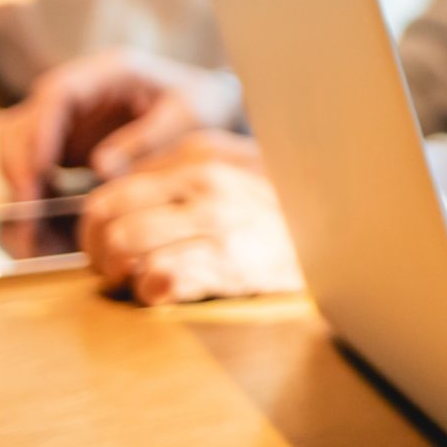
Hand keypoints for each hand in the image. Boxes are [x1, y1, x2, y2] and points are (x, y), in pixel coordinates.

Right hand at [0, 49, 243, 198]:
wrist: (210, 107)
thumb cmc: (201, 105)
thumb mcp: (186, 119)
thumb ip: (147, 141)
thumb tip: (101, 169)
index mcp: (109, 72)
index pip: (58, 93)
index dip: (41, 131)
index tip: (39, 169)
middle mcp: (80, 91)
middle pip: (26, 117)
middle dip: (20, 160)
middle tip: (27, 204)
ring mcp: (70, 117)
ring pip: (20, 140)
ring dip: (19, 175)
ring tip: (30, 216)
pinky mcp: (68, 141)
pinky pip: (35, 161)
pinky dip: (33, 185)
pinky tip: (41, 214)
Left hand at [78, 132, 302, 304]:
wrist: (348, 234)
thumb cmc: (286, 210)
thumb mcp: (237, 168)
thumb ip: (186, 173)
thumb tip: (125, 194)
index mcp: (200, 154)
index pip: (114, 188)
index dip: (100, 224)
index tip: (110, 243)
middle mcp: (203, 180)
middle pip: (106, 214)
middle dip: (98, 249)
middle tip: (113, 269)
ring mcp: (215, 220)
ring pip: (122, 244)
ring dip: (119, 272)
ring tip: (137, 281)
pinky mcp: (227, 260)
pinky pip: (157, 278)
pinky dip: (152, 291)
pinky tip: (168, 292)